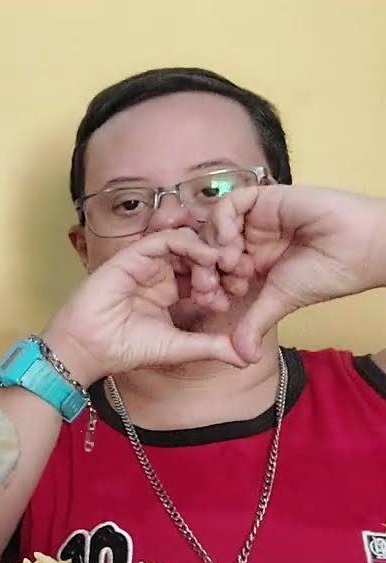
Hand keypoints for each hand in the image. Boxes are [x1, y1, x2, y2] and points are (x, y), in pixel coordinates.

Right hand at [43, 228, 248, 386]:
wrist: (89, 349)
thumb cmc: (125, 349)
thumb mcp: (180, 347)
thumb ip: (212, 347)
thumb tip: (247, 357)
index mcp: (170, 292)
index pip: (204, 275)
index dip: (225, 280)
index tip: (242, 291)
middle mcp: (160, 274)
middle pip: (198, 256)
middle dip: (222, 263)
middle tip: (239, 274)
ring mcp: (146, 264)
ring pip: (186, 243)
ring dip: (209, 251)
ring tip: (225, 265)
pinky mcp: (132, 255)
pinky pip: (166, 239)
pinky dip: (190, 243)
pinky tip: (207, 256)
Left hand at [206, 185, 385, 361]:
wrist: (362, 248)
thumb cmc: (329, 273)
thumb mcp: (281, 301)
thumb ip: (255, 325)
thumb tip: (242, 359)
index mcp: (251, 263)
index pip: (212, 271)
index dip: (205, 287)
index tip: (211, 303)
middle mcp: (250, 240)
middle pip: (207, 248)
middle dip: (203, 269)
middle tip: (210, 285)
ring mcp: (255, 219)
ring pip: (214, 226)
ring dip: (212, 246)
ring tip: (228, 264)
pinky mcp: (265, 199)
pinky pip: (231, 203)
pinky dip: (222, 220)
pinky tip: (229, 240)